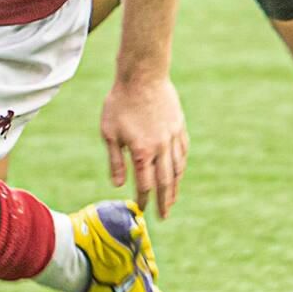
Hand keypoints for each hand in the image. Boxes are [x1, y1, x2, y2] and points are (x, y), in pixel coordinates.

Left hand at [100, 75, 187, 217]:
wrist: (143, 76)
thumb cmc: (121, 103)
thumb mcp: (110, 132)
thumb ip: (116, 160)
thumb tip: (118, 184)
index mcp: (142, 152)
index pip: (145, 184)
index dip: (143, 199)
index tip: (140, 209)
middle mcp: (161, 148)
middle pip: (165, 182)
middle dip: (163, 201)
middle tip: (163, 215)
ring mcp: (173, 137)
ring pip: (177, 169)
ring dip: (175, 187)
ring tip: (172, 200)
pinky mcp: (179, 127)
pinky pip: (182, 152)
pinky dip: (181, 166)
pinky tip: (178, 172)